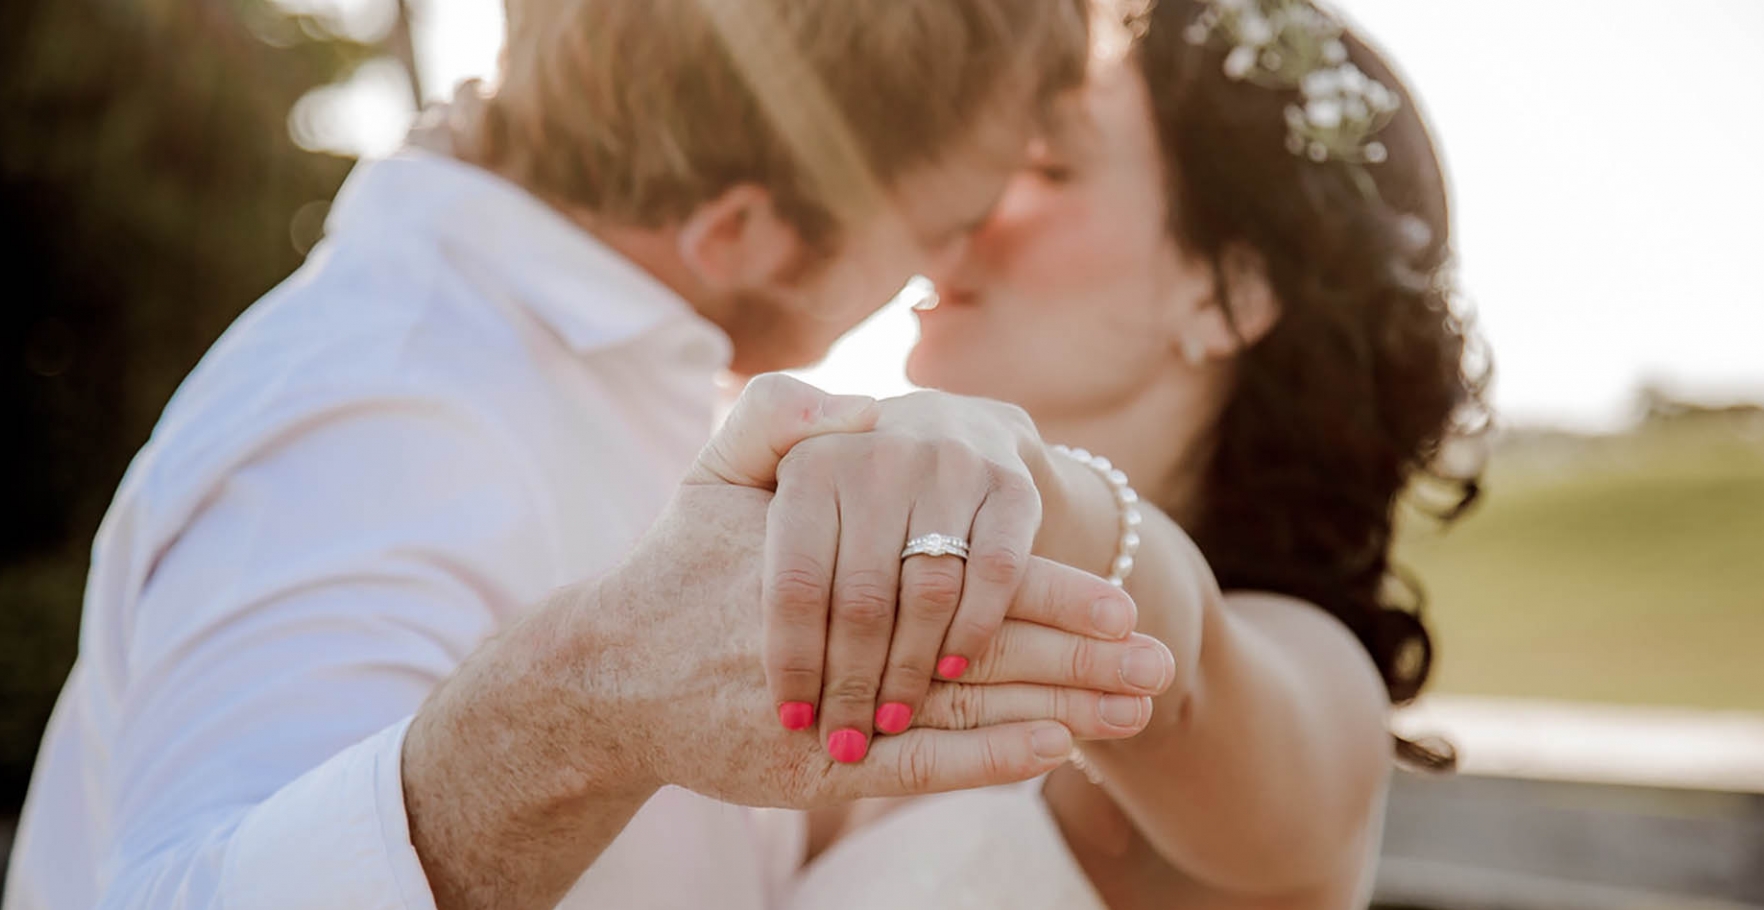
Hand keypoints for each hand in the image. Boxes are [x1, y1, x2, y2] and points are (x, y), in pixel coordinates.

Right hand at [401, 377, 1172, 909]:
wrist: (602, 674)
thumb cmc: (675, 569)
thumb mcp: (712, 474)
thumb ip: (773, 419)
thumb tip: (846, 401)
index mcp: (840, 559)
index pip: (965, 576)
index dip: (1049, 592)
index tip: (1123, 602)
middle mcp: (847, 637)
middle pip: (987, 649)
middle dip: (1083, 658)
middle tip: (1161, 664)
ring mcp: (835, 707)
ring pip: (967, 710)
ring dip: (1058, 709)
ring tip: (1137, 711)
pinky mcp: (817, 766)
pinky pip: (918, 766)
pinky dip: (989, 760)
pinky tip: (1054, 754)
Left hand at [762, 391, 1056, 760]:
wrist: (956, 427)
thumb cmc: (843, 476)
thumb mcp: (765, 457)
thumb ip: (742, 457)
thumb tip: (743, 508)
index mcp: (812, 463)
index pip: (796, 583)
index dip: (793, 661)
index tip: (791, 718)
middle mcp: (882, 457)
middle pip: (862, 599)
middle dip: (851, 683)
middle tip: (843, 739)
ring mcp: (952, 469)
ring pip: (928, 593)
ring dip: (909, 671)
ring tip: (889, 720)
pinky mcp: (1012, 489)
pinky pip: (994, 576)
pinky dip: (972, 632)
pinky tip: (949, 673)